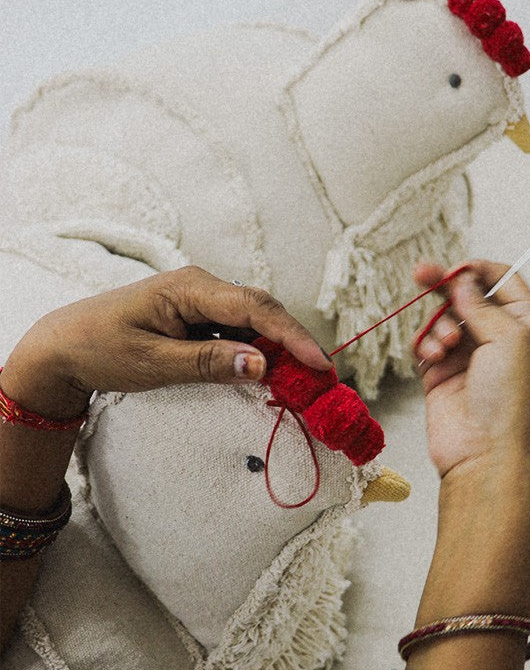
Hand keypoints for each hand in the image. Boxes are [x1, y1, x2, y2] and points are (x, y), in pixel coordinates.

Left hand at [5, 266, 332, 418]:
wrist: (64, 345)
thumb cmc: (100, 349)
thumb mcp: (152, 363)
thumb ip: (207, 362)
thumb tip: (262, 365)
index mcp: (190, 288)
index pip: (254, 308)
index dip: (292, 336)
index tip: (320, 365)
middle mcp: (201, 287)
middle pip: (262, 311)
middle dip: (296, 344)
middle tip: (325, 380)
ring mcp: (201, 302)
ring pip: (255, 322)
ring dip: (281, 350)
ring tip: (307, 381)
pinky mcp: (198, 319)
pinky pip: (239, 332)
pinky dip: (259, 353)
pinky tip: (272, 375)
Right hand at [412, 260, 529, 477]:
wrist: (486, 458)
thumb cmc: (512, 402)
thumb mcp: (511, 339)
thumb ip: (484, 304)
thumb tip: (463, 282)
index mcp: (527, 329)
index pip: (504, 283)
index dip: (480, 271)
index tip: (457, 268)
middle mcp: (499, 342)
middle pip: (468, 298)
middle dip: (445, 286)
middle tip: (420, 273)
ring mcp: (469, 360)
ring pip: (444, 320)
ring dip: (439, 325)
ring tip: (445, 346)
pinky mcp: (441, 378)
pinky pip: (426, 346)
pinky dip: (426, 345)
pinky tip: (433, 358)